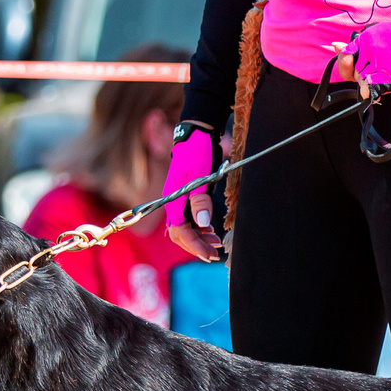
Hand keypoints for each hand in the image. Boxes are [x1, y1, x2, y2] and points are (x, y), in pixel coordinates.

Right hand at [161, 127, 222, 262]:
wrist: (196, 134)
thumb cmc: (197, 152)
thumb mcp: (200, 175)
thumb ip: (200, 199)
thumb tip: (203, 223)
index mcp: (173, 200)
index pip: (180, 231)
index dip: (194, 245)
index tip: (209, 254)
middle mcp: (173, 203)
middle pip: (179, 234)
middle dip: (196, 246)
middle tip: (214, 255)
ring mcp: (178, 201)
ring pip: (185, 229)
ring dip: (199, 239)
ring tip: (217, 244)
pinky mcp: (185, 198)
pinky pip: (189, 220)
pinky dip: (200, 229)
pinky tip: (211, 230)